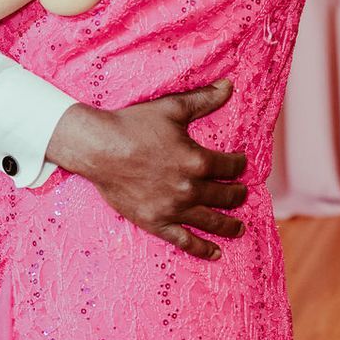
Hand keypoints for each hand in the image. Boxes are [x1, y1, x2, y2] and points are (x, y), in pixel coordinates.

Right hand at [44, 80, 248, 260]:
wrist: (97, 148)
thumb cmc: (133, 124)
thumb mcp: (171, 108)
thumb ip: (204, 99)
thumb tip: (230, 86)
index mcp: (197, 160)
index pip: (230, 166)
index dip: (240, 165)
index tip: (241, 164)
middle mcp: (190, 188)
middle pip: (225, 195)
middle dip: (237, 193)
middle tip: (241, 193)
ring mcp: (173, 209)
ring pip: (211, 221)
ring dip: (229, 224)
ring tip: (240, 227)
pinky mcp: (156, 222)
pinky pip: (184, 241)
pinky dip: (202, 249)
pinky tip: (215, 253)